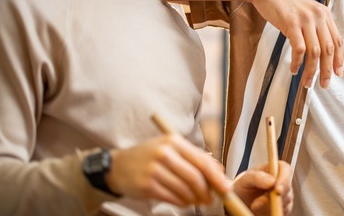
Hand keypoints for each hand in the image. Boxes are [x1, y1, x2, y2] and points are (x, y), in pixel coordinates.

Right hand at [105, 135, 228, 206]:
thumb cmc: (149, 157)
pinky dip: (182, 202)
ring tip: (197, 201)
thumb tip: (219, 171)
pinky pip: (172, 197)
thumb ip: (194, 157)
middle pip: (194, 177)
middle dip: (207, 191)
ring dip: (195, 199)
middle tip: (212, 199)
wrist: (117, 166)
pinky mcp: (147, 185)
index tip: (225, 187)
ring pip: (184, 189)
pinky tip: (184, 202)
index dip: (216, 177)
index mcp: (173, 141)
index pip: (201, 160)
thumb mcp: (170, 148)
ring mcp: (154, 169)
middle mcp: (164, 153)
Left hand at [232, 161, 293, 214]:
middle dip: (272, 198)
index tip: (277, 190)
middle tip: (256, 204)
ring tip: (255, 205)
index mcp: (274, 168)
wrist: (241, 202)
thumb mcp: (245, 180)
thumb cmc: (243, 187)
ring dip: (268, 206)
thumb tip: (272, 181)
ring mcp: (285, 194)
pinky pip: (282, 211)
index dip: (284, 179)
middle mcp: (282, 180)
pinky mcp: (285, 207)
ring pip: (284, 202)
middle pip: (286, 188)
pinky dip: (270, 212)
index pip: (286, 170)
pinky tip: (261, 210)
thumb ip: (257, 177)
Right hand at [250, 0, 342, 88]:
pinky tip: (294, 69)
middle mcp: (318, 17)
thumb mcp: (307, 11)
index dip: (339, 59)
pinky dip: (297, 63)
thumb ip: (316, 25)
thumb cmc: (285, 3)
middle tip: (324, 84)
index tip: (337, 73)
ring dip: (311, 70)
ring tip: (307, 82)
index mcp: (324, 14)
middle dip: (327, 70)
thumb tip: (322, 49)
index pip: (337, 40)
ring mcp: (305, 20)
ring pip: (314, 52)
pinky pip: (299, 49)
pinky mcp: (291, 24)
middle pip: (328, 49)